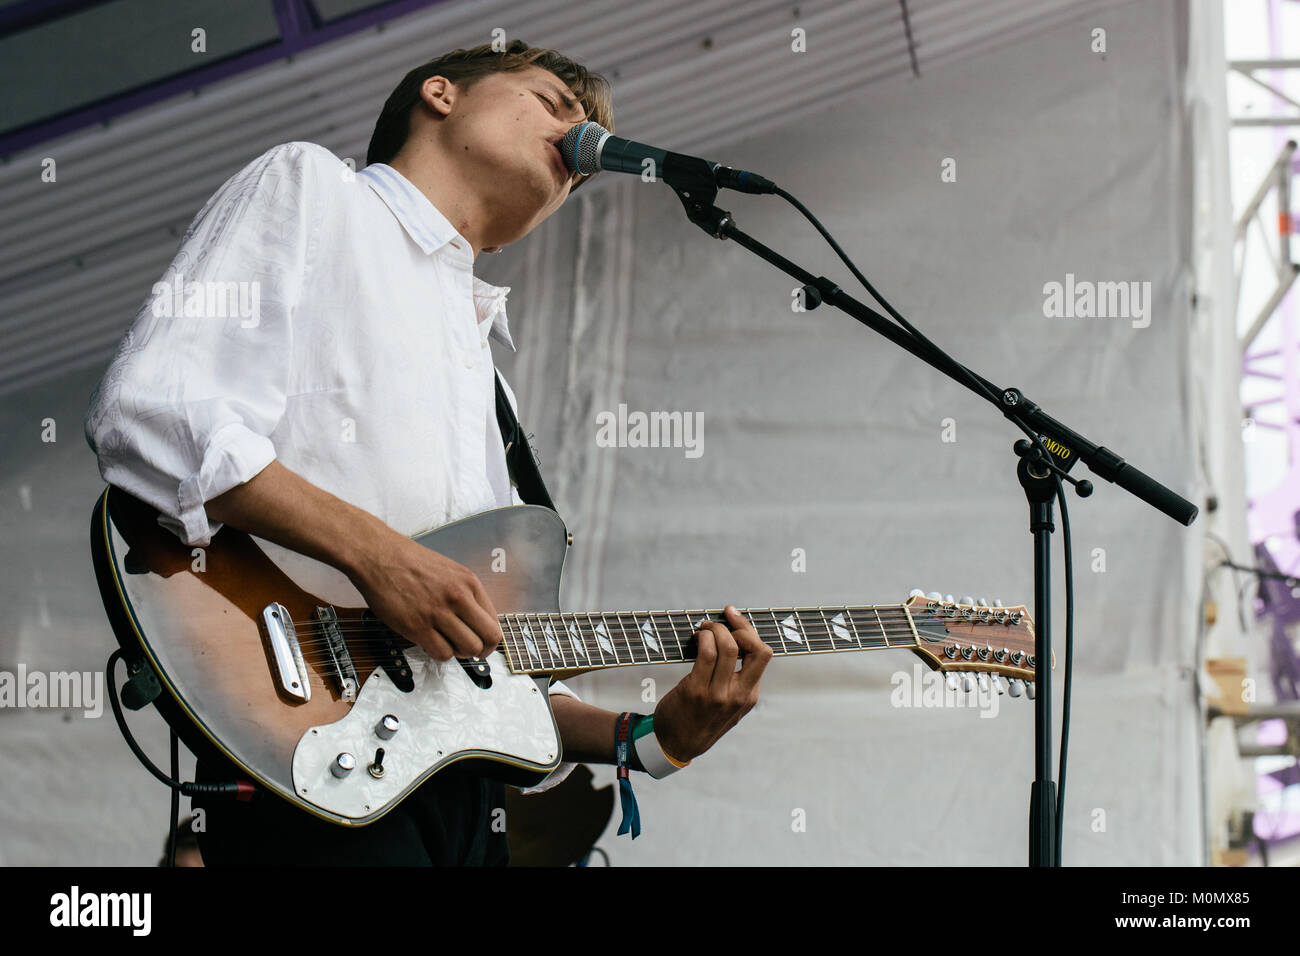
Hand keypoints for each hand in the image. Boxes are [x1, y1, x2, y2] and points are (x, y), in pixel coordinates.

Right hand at [348, 529, 499, 661]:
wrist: (378, 555)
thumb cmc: (408, 561)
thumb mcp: (449, 570)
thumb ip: (465, 594)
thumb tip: (476, 621)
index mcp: (469, 582)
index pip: (495, 621)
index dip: (489, 637)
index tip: (482, 642)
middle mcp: (458, 597)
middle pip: (488, 638)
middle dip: (482, 650)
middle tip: (471, 651)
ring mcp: (438, 613)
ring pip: (468, 649)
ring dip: (460, 653)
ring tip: (448, 644)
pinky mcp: (417, 626)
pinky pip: (442, 653)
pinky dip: (440, 654)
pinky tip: (432, 643)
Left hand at [651, 605, 772, 762]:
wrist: (676, 745)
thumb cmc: (700, 720)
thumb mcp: (730, 708)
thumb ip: (737, 682)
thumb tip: (734, 643)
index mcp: (749, 696)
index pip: (763, 654)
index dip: (749, 630)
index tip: (734, 617)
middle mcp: (738, 695)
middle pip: (754, 648)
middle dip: (739, 626)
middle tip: (721, 621)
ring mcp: (718, 694)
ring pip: (728, 647)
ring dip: (715, 629)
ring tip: (704, 628)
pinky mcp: (696, 691)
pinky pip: (706, 654)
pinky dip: (703, 638)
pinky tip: (697, 638)